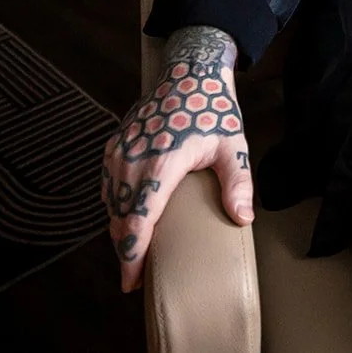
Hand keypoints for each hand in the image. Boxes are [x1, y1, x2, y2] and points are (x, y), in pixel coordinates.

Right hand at [100, 25, 253, 292]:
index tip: (133, 281)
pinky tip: (126, 218)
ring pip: (111, 203)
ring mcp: (120, 152)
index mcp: (161, 164)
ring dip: (119, 229)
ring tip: (134, 251)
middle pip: (120, 218)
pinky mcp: (115, 145)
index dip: (132, 255)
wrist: (189, 71)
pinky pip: (109, 185)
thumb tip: (242, 218)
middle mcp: (133, 160)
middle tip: (137, 275)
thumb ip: (237, 183)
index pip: (138, 221)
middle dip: (125, 250)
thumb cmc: (212, 108)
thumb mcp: (233, 146)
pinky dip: (115, 206)